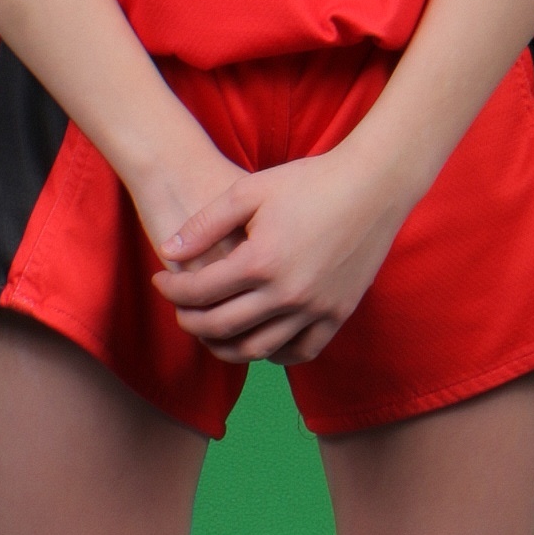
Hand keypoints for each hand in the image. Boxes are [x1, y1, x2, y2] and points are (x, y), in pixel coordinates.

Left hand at [151, 142, 407, 366]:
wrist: (374, 186)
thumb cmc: (309, 181)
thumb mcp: (249, 190)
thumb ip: (205, 224)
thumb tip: (168, 252)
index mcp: (261, 261)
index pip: (200, 292)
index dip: (172, 290)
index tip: (160, 281)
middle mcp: (287, 294)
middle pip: (221, 327)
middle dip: (190, 320)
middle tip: (179, 309)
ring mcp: (316, 309)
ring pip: (258, 349)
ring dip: (226, 346)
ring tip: (211, 330)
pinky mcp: (338, 314)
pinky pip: (301, 352)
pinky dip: (274, 353)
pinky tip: (259, 338)